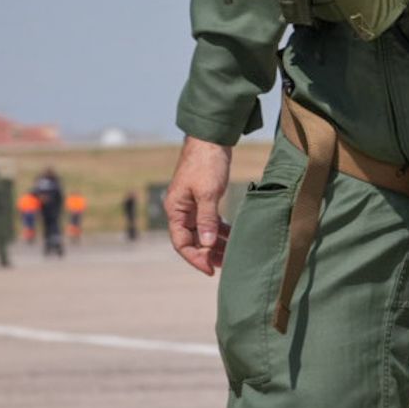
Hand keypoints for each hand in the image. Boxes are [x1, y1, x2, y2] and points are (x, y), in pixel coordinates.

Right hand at [165, 137, 232, 275]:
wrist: (211, 138)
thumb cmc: (206, 163)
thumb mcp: (208, 193)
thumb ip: (207, 220)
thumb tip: (208, 245)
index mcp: (175, 209)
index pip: (181, 243)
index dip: (195, 258)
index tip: (210, 269)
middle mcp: (181, 210)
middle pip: (192, 240)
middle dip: (208, 253)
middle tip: (226, 264)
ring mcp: (192, 205)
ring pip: (202, 232)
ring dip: (216, 243)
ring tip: (232, 255)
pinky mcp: (203, 199)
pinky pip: (210, 221)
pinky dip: (220, 230)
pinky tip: (232, 237)